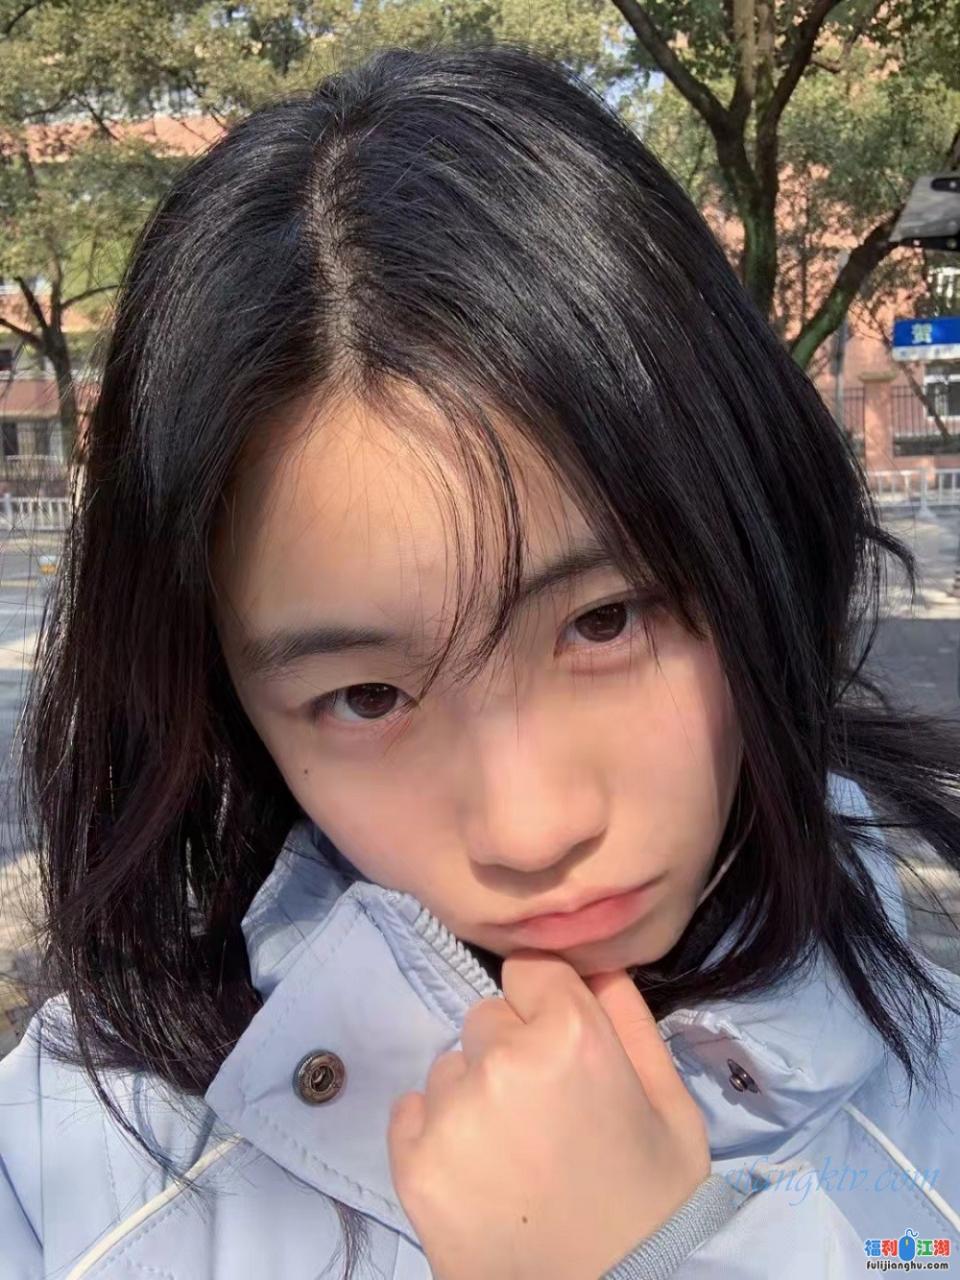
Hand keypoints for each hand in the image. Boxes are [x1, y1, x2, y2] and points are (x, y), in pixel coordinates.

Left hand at [387, 950, 710, 1279]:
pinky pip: (410, 1112)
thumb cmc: (655, 1200)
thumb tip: (595, 963)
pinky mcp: (414, 1164)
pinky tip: (477, 1172)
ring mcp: (451, 1114)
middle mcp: (501, 1060)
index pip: (530, 971)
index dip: (546, 1008)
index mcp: (570, 1034)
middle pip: (486, 1018)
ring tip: (512, 1153)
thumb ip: (629, 1018)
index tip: (561, 1049)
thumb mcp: (669, 1104)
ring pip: (450, 1068)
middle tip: (544, 1113)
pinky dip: (436, 1133)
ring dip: (473, 1095)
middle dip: (511, 1051)